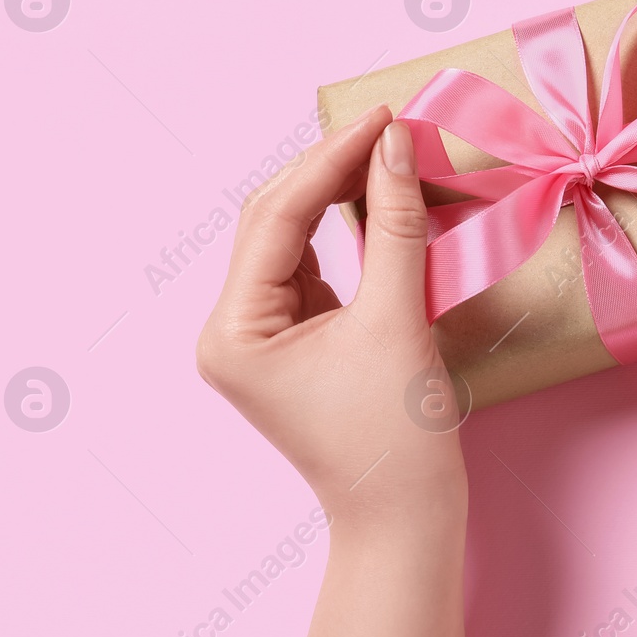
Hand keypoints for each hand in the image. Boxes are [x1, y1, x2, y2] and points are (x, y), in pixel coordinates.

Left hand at [198, 107, 472, 636]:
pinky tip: (380, 200)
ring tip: (388, 153)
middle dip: (331, 171)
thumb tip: (395, 147)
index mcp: (234, 331)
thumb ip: (394, 224)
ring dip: (338, 195)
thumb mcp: (396, 319)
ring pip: (293, 238)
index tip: (382, 118)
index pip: (277, 219)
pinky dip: (346, 231)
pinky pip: (314, 266)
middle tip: (389, 126)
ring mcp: (259, 337)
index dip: (330, 161)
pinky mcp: (292, 341)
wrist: (405, 517)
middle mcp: (231, 330)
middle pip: (275, 222)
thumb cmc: (396, 437)